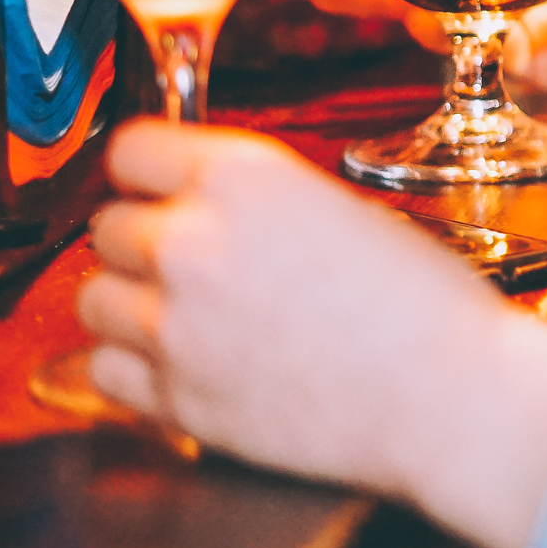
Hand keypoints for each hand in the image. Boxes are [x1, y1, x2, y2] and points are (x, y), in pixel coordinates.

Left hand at [82, 122, 546, 547]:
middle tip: (195, 263)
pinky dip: (132, 367)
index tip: (161, 187)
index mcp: (246, 180)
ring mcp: (176, 325)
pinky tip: (183, 362)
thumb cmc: (426, 306)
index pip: (132, 150)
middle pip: (108, 227)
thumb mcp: (346, 211)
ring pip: (94, 298)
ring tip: (188, 316)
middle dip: (147, 241)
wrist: (452, 395)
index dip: (151, 172)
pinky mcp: (174, 397)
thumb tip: (209, 211)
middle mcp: (195, 243)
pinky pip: (105, 370)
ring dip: (133, 304)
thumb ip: (261, 204)